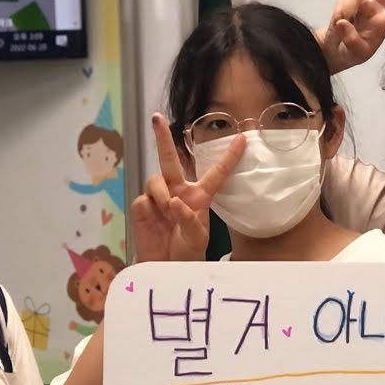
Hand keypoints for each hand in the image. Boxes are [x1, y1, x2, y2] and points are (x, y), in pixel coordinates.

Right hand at [130, 113, 244, 261]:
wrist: (166, 266)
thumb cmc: (187, 250)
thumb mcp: (197, 238)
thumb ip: (189, 219)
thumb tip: (174, 201)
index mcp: (199, 196)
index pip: (217, 173)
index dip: (229, 157)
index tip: (242, 139)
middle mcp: (178, 191)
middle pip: (170, 159)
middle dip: (162, 138)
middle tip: (157, 118)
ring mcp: (158, 197)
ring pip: (156, 180)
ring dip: (163, 194)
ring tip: (168, 212)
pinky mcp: (142, 207)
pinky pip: (144, 199)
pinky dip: (152, 208)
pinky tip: (156, 220)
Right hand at [317, 0, 384, 74]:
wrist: (334, 49)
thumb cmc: (351, 52)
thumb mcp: (355, 53)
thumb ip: (351, 40)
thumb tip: (343, 21)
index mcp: (384, 24)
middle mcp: (377, 10)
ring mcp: (363, 3)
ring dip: (346, 11)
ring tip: (341, 25)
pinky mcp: (349, 0)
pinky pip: (344, 0)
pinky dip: (339, 11)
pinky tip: (337, 22)